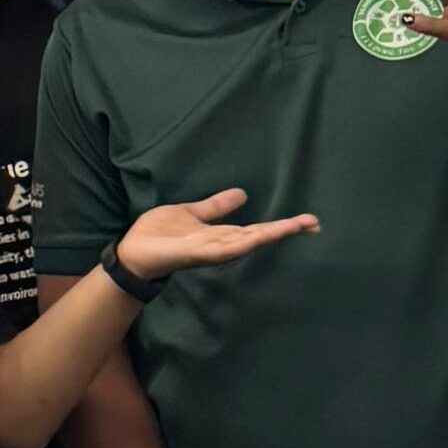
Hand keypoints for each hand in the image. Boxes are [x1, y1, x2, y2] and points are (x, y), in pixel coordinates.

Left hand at [113, 187, 318, 280]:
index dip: (282, 225)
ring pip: (248, 242)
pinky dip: (242, 243)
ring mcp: (212, 251)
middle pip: (260, 236)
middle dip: (286, 230)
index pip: (258, 229)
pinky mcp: (198, 254)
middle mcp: (222, 245)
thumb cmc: (158, 234)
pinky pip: (224, 249)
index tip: (308, 220)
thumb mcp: (190, 212)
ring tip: (298, 226)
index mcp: (221, 235)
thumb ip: (215, 207)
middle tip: (315, 223)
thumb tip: (242, 193)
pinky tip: (260, 237)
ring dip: (272, 234)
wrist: (132, 252)